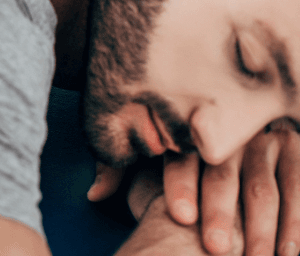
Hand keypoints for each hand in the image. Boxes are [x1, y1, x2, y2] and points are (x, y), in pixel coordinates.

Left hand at [89, 120, 299, 255]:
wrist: (222, 137)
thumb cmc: (176, 162)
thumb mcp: (147, 161)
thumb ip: (117, 171)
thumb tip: (93, 194)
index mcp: (187, 128)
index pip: (181, 156)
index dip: (180, 185)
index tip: (179, 216)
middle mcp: (227, 131)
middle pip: (223, 175)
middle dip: (221, 213)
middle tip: (216, 249)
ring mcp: (264, 139)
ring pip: (263, 187)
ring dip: (259, 228)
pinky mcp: (295, 150)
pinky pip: (297, 187)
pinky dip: (295, 223)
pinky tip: (288, 252)